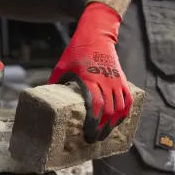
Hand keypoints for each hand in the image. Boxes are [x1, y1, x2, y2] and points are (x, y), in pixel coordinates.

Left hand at [48, 3, 132, 142]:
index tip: (88, 134)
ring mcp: (116, 80)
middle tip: (94, 139)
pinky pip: (128, 99)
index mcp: (89, 79)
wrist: (96, 34)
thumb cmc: (77, 50)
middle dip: (102, 128)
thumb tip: (47, 96)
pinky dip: (125, 112)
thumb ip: (55, 81)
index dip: (93, 123)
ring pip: (120, 108)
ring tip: (105, 133)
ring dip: (114, 124)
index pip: (95, 107)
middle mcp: (105, 81)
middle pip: (108, 112)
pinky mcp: (122, 78)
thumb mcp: (62, 65)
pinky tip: (119, 120)